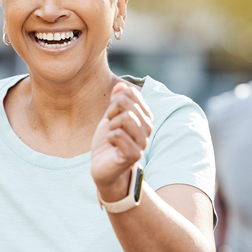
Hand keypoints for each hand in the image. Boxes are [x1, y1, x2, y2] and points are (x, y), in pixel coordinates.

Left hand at [91, 82, 153, 201]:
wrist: (103, 167)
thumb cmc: (108, 143)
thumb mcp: (110, 118)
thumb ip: (116, 101)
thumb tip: (120, 85)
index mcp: (144, 116)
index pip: (131, 93)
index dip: (115, 101)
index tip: (112, 115)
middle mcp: (147, 127)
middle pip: (126, 102)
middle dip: (111, 112)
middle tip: (110, 126)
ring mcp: (142, 141)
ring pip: (125, 117)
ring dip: (111, 126)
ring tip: (112, 136)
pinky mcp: (134, 154)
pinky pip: (118, 134)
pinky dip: (109, 137)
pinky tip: (112, 145)